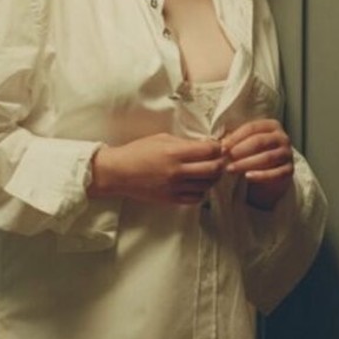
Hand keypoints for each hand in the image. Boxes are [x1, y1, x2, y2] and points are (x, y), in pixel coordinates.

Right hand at [88, 132, 225, 205]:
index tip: (217, 146)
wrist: (118, 172)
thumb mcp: (161, 139)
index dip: (218, 147)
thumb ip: (184, 143)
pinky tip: (198, 183)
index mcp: (175, 153)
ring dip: (212, 178)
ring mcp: (175, 188)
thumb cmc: (137, 152)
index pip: (209, 151)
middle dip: (220, 163)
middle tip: (219, 159)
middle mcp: (177, 172)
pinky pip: (196, 198)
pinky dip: (202, 191)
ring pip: (207, 185)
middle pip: (213, 169)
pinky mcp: (171, 199)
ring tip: (209, 171)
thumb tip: (204, 145)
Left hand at [221, 119, 293, 210]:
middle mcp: (282, 138)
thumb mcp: (247, 143)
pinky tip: (247, 177)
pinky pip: (275, 174)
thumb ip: (236, 139)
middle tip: (226, 158)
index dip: (236, 137)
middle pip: (260, 141)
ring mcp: (287, 154)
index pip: (252, 128)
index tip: (222, 146)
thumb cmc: (256, 154)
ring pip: (266, 158)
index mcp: (272, 126)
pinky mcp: (289, 170)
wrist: (272, 173)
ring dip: (246, 163)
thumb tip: (220, 142)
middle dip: (240, 150)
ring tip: (231, 169)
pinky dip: (260, 176)